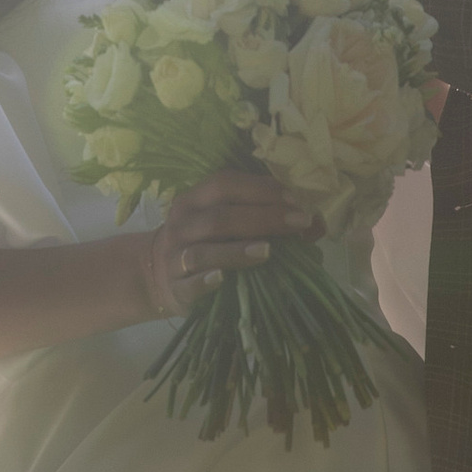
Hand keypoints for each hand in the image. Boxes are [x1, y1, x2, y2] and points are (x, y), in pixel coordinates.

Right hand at [142, 169, 321, 318]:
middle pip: (221, 216)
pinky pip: (190, 283)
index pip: (225, 184)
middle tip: (299, 222)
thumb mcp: (226, 224)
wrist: (155, 275)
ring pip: (204, 250)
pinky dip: (206, 280)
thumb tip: (317, 223)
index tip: (294, 199)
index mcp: (195, 200)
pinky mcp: (176, 287)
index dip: (260, 189)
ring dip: (237, 250)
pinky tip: (223, 279)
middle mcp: (182, 223)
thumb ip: (264, 218)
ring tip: (269, 251)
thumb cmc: (204, 244)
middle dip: (263, 217)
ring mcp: (175, 256)